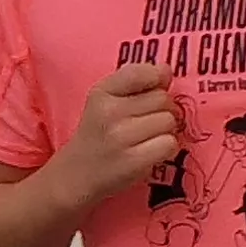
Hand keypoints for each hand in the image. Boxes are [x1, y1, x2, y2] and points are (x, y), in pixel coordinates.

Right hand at [51, 63, 180, 198]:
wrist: (76, 175)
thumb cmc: (98, 134)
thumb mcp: (105, 100)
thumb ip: (136, 81)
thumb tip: (167, 70)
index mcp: (102, 91)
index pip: (142, 72)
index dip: (156, 80)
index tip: (151, 93)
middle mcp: (109, 111)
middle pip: (163, 99)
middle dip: (164, 109)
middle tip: (148, 122)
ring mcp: (121, 136)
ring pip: (169, 121)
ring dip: (166, 130)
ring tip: (148, 138)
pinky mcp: (133, 160)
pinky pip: (169, 143)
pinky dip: (167, 148)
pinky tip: (152, 151)